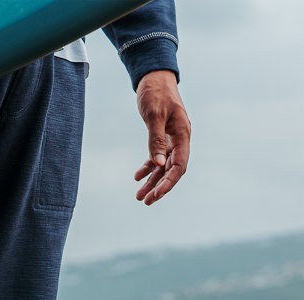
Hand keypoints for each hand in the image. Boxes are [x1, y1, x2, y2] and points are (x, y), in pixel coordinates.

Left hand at [134, 70, 190, 204]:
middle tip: (146, 201)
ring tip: (139, 196)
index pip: (179, 165)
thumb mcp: (154, 116)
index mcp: (183, 134)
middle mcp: (180, 139)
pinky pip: (157, 157)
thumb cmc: (155, 93)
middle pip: (172, 170)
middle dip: (160, 187)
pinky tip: (137, 177)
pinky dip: (148, 167)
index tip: (156, 195)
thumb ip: (156, 140)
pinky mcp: (163, 136)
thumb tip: (158, 165)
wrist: (154, 76)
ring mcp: (172, 138)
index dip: (168, 182)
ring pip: (164, 166)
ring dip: (152, 181)